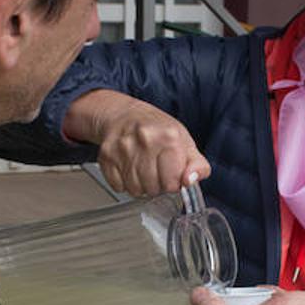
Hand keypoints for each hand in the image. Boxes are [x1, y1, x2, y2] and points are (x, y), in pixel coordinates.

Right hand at [64, 90, 210, 195]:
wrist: (124, 115)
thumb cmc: (157, 130)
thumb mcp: (185, 142)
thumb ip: (198, 165)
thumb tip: (191, 180)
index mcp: (169, 137)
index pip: (173, 182)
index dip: (174, 182)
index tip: (172, 173)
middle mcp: (145, 140)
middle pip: (154, 188)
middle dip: (157, 185)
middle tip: (156, 170)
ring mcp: (123, 148)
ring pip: (135, 190)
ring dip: (141, 185)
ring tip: (143, 168)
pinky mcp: (106, 156)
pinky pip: (118, 186)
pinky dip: (124, 183)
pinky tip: (128, 167)